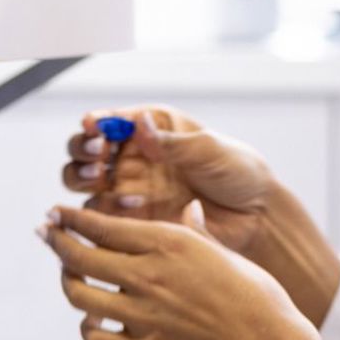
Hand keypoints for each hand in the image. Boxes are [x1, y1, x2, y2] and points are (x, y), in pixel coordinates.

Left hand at [40, 203, 322, 339]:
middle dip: (56, 241)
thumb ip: (196, 230)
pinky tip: (92, 317)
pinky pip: (96, 337)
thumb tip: (189, 208)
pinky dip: (87, 325)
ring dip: (68, 281)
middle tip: (46, 233)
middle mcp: (147, 274)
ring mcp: (142, 313)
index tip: (56, 212)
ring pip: (79, 295)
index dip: (71, 218)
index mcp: (167, 243)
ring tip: (69, 274)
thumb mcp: (224, 249)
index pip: (101, 225)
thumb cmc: (255, 290)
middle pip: (79, 256)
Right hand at [64, 106, 273, 252]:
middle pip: (85, 150)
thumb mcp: (210, 149)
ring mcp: (129, 188)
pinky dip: (101, 211)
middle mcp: (134, 156)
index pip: (111, 119)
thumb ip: (172, 142)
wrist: (256, 217)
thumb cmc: (238, 172)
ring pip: (83, 183)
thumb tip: (138, 124)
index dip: (96, 122)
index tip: (95, 127)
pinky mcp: (132, 220)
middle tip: (99, 157)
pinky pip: (100, 217)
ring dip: (84, 180)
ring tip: (105, 180)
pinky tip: (129, 206)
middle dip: (84, 151)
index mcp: (152, 127)